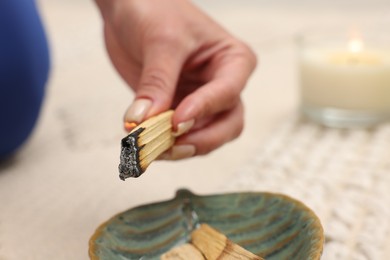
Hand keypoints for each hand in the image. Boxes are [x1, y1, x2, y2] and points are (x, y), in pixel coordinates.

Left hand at [95, 0, 256, 158]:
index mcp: (233, 61)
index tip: (177, 121)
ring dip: (180, 147)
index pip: (227, 92)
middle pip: (227, 125)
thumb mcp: (160, 41)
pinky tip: (145, 144)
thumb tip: (143, 123)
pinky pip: (178, 136)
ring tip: (152, 149)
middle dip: (200, 140)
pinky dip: (164, 144)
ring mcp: (201, 101)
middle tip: (170, 146)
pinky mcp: (179, 110)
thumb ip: (156, 83)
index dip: (204, 110)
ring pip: (204, 136)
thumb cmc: (156, 9)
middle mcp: (222, 85)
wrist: (131, 8)